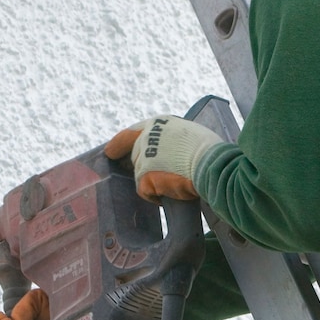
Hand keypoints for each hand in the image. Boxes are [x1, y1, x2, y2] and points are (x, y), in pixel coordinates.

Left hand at [104, 115, 222, 202]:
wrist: (210, 164)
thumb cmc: (210, 151)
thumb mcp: (189, 134)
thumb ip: (173, 139)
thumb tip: (172, 151)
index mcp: (158, 123)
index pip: (132, 133)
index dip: (120, 144)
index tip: (109, 151)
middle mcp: (146, 136)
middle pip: (136, 157)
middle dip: (146, 169)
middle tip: (162, 178)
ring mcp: (143, 156)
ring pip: (141, 176)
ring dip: (156, 183)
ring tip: (177, 183)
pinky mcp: (144, 176)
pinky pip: (145, 192)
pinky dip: (156, 196)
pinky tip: (171, 193)